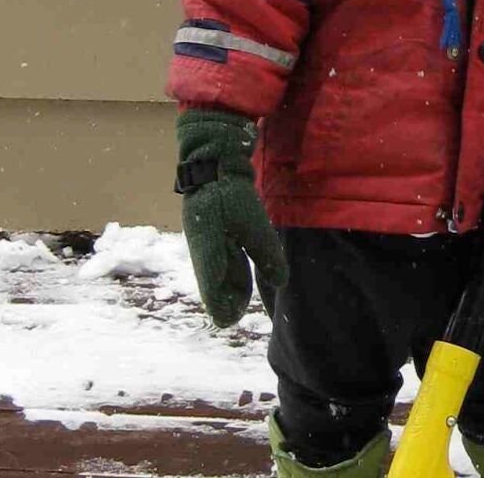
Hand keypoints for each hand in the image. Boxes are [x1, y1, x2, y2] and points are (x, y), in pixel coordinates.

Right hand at [176, 109, 287, 326]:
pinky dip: (231, 266)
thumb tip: (280, 282)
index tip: (230, 322)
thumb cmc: (231, 193)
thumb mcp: (253, 225)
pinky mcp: (211, 227)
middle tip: (237, 315)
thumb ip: (266, 254)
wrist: (213, 161)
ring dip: (232, 282)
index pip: (212, 292)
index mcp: (208, 253)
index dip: (221, 308)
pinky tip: (243, 267)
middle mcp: (203, 249)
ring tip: (243, 296)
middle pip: (215, 284)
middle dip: (228, 299)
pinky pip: (221, 255)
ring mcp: (205, 237)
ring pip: (219, 269)